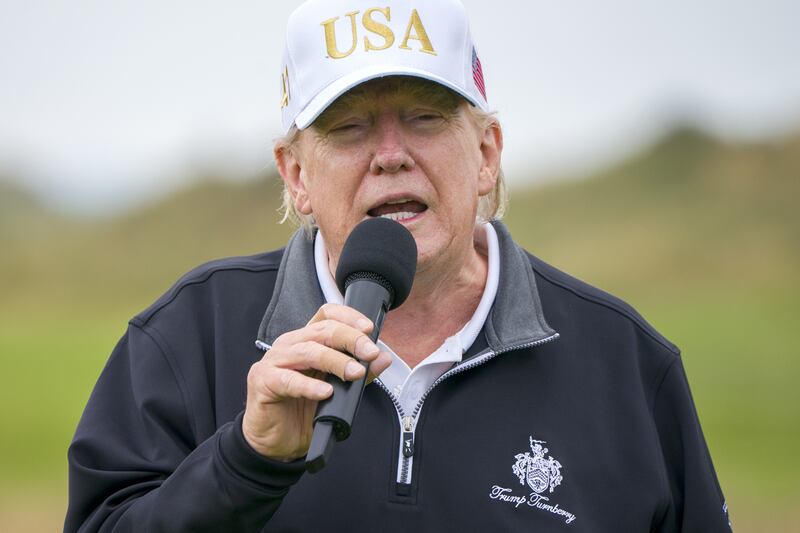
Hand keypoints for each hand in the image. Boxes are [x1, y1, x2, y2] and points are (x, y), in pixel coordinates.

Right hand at [242, 303, 391, 460]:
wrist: (276, 442)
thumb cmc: (302, 411)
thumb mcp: (337, 391)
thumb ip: (360, 373)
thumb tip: (383, 359)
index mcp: (306, 341)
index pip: (327, 315)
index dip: (348, 317)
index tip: (368, 329)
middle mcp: (290, 345)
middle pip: (322, 330)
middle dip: (350, 339)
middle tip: (369, 353)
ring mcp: (274, 362)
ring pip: (308, 351)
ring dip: (336, 361)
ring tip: (354, 373)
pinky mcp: (263, 382)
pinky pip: (288, 380)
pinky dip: (309, 386)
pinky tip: (325, 392)